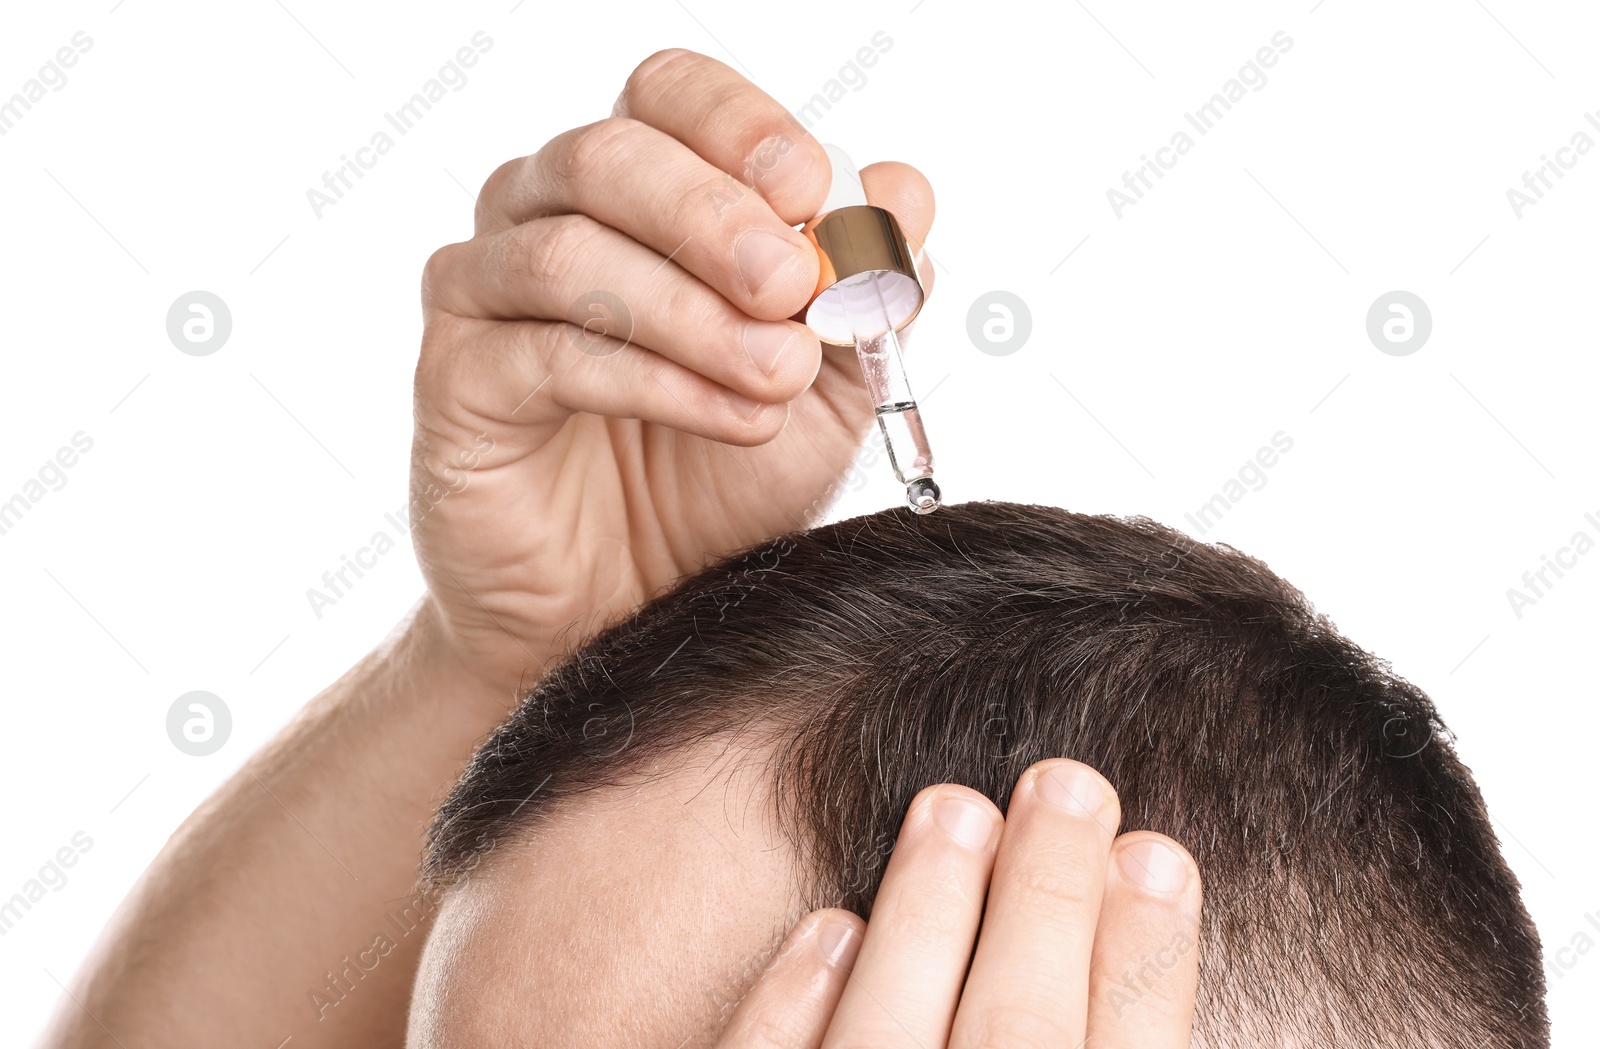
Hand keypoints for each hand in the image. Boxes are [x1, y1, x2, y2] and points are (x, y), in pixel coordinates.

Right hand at [411, 48, 935, 687]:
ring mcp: (484, 293)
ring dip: (694, 314)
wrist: (630, 611)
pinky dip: (655, 381)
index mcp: (633, 190)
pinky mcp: (456, 380)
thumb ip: (863, 289)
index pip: (667, 94)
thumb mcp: (824, 385)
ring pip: (569, 252)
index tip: (812, 193)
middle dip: (716, 216)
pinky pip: (546, 354)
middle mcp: (541, 216)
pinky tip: (733, 419)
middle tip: (796, 286)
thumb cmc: (714, 485)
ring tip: (780, 377)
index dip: (738, 125)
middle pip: (608, 154)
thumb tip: (905, 193)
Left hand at [716, 759, 1201, 1047]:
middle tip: (1067, 783)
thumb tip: (1133, 953)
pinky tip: (828, 931)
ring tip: (953, 807)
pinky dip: (792, 1010)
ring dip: (922, 922)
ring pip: (882, 1047)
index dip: (1147, 968)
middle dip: (1045, 905)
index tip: (1157, 854)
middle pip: (1013, 1041)